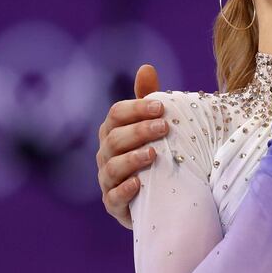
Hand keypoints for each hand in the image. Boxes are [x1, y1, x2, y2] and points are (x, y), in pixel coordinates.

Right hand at [96, 64, 168, 228]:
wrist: (162, 192)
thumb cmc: (155, 150)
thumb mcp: (155, 124)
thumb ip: (149, 99)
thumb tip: (145, 67)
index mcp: (114, 130)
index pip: (117, 114)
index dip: (137, 109)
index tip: (162, 107)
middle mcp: (106, 153)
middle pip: (115, 138)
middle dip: (140, 131)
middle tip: (165, 127)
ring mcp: (108, 180)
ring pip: (112, 167)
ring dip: (132, 159)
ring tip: (153, 154)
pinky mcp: (114, 205)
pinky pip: (113, 198)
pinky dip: (124, 190)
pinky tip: (138, 184)